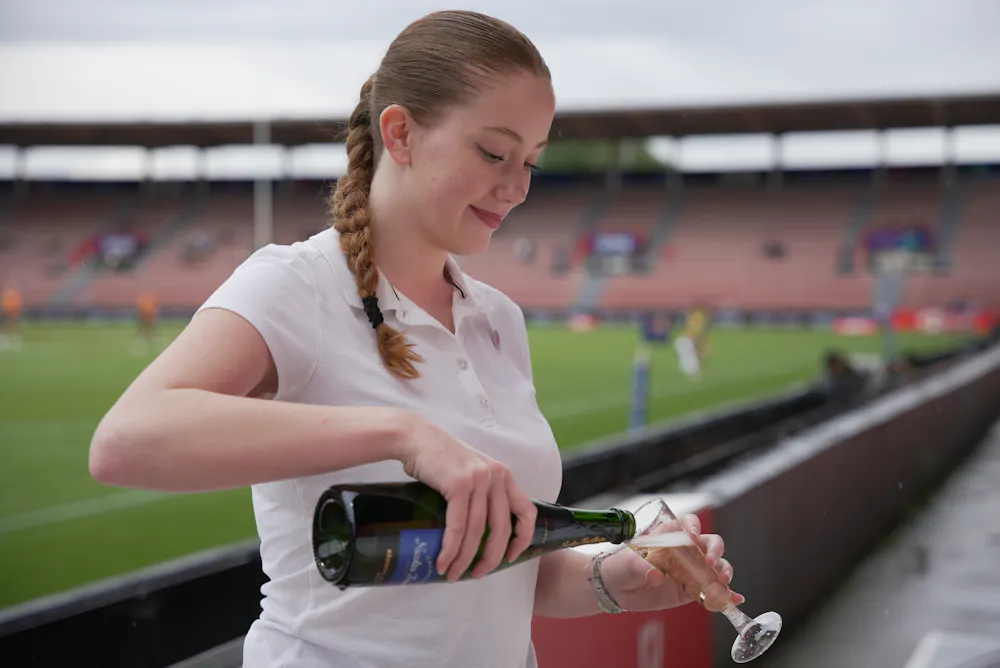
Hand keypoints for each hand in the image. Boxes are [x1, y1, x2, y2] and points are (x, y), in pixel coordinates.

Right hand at [395, 412, 536, 581]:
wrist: (415, 437)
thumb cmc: (439, 458)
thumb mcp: (471, 471)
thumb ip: (482, 493)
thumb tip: (479, 531)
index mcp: (503, 475)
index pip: (526, 512)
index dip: (522, 538)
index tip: (510, 557)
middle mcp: (496, 476)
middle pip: (501, 528)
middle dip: (490, 558)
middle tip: (477, 574)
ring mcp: (479, 479)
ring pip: (477, 531)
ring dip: (465, 558)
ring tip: (453, 574)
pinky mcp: (459, 485)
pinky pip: (458, 526)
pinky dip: (451, 548)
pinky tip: (443, 561)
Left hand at [597, 514, 744, 612]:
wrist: (616, 589)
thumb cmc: (620, 567)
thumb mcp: (627, 564)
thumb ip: (641, 567)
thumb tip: (657, 576)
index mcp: (668, 536)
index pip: (687, 523)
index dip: (693, 527)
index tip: (693, 536)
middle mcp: (684, 550)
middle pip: (710, 542)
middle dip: (715, 550)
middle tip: (710, 562)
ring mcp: (690, 570)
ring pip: (716, 566)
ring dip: (723, 571)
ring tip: (722, 581)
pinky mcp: (691, 589)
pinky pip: (712, 590)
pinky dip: (725, 594)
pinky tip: (733, 599)